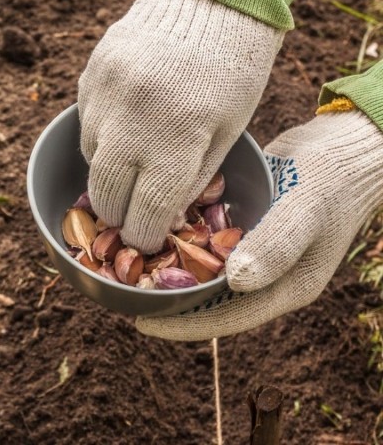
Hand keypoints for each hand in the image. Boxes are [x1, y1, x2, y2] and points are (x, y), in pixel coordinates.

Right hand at [78, 0, 283, 251]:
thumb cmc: (234, 71)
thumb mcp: (229, 131)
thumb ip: (192, 178)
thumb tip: (159, 215)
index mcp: (179, 139)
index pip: (145, 212)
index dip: (142, 236)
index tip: (145, 240)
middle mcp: (133, 120)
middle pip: (106, 194)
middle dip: (118, 213)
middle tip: (130, 214)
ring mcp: (106, 96)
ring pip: (91, 159)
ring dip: (108, 171)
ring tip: (132, 161)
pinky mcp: (90, 76)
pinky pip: (86, 124)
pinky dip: (101, 136)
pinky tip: (125, 125)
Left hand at [136, 110, 382, 340]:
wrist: (346, 144)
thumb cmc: (332, 179)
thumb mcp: (306, 210)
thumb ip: (276, 246)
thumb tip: (237, 283)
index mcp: (284, 287)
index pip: (225, 318)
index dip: (182, 324)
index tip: (140, 322)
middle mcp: (265, 274)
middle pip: (207, 299)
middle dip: (165, 297)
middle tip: (120, 290)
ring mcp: (253, 249)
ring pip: (202, 269)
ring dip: (167, 266)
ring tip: (123, 261)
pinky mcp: (243, 225)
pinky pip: (204, 239)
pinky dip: (179, 237)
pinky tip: (147, 224)